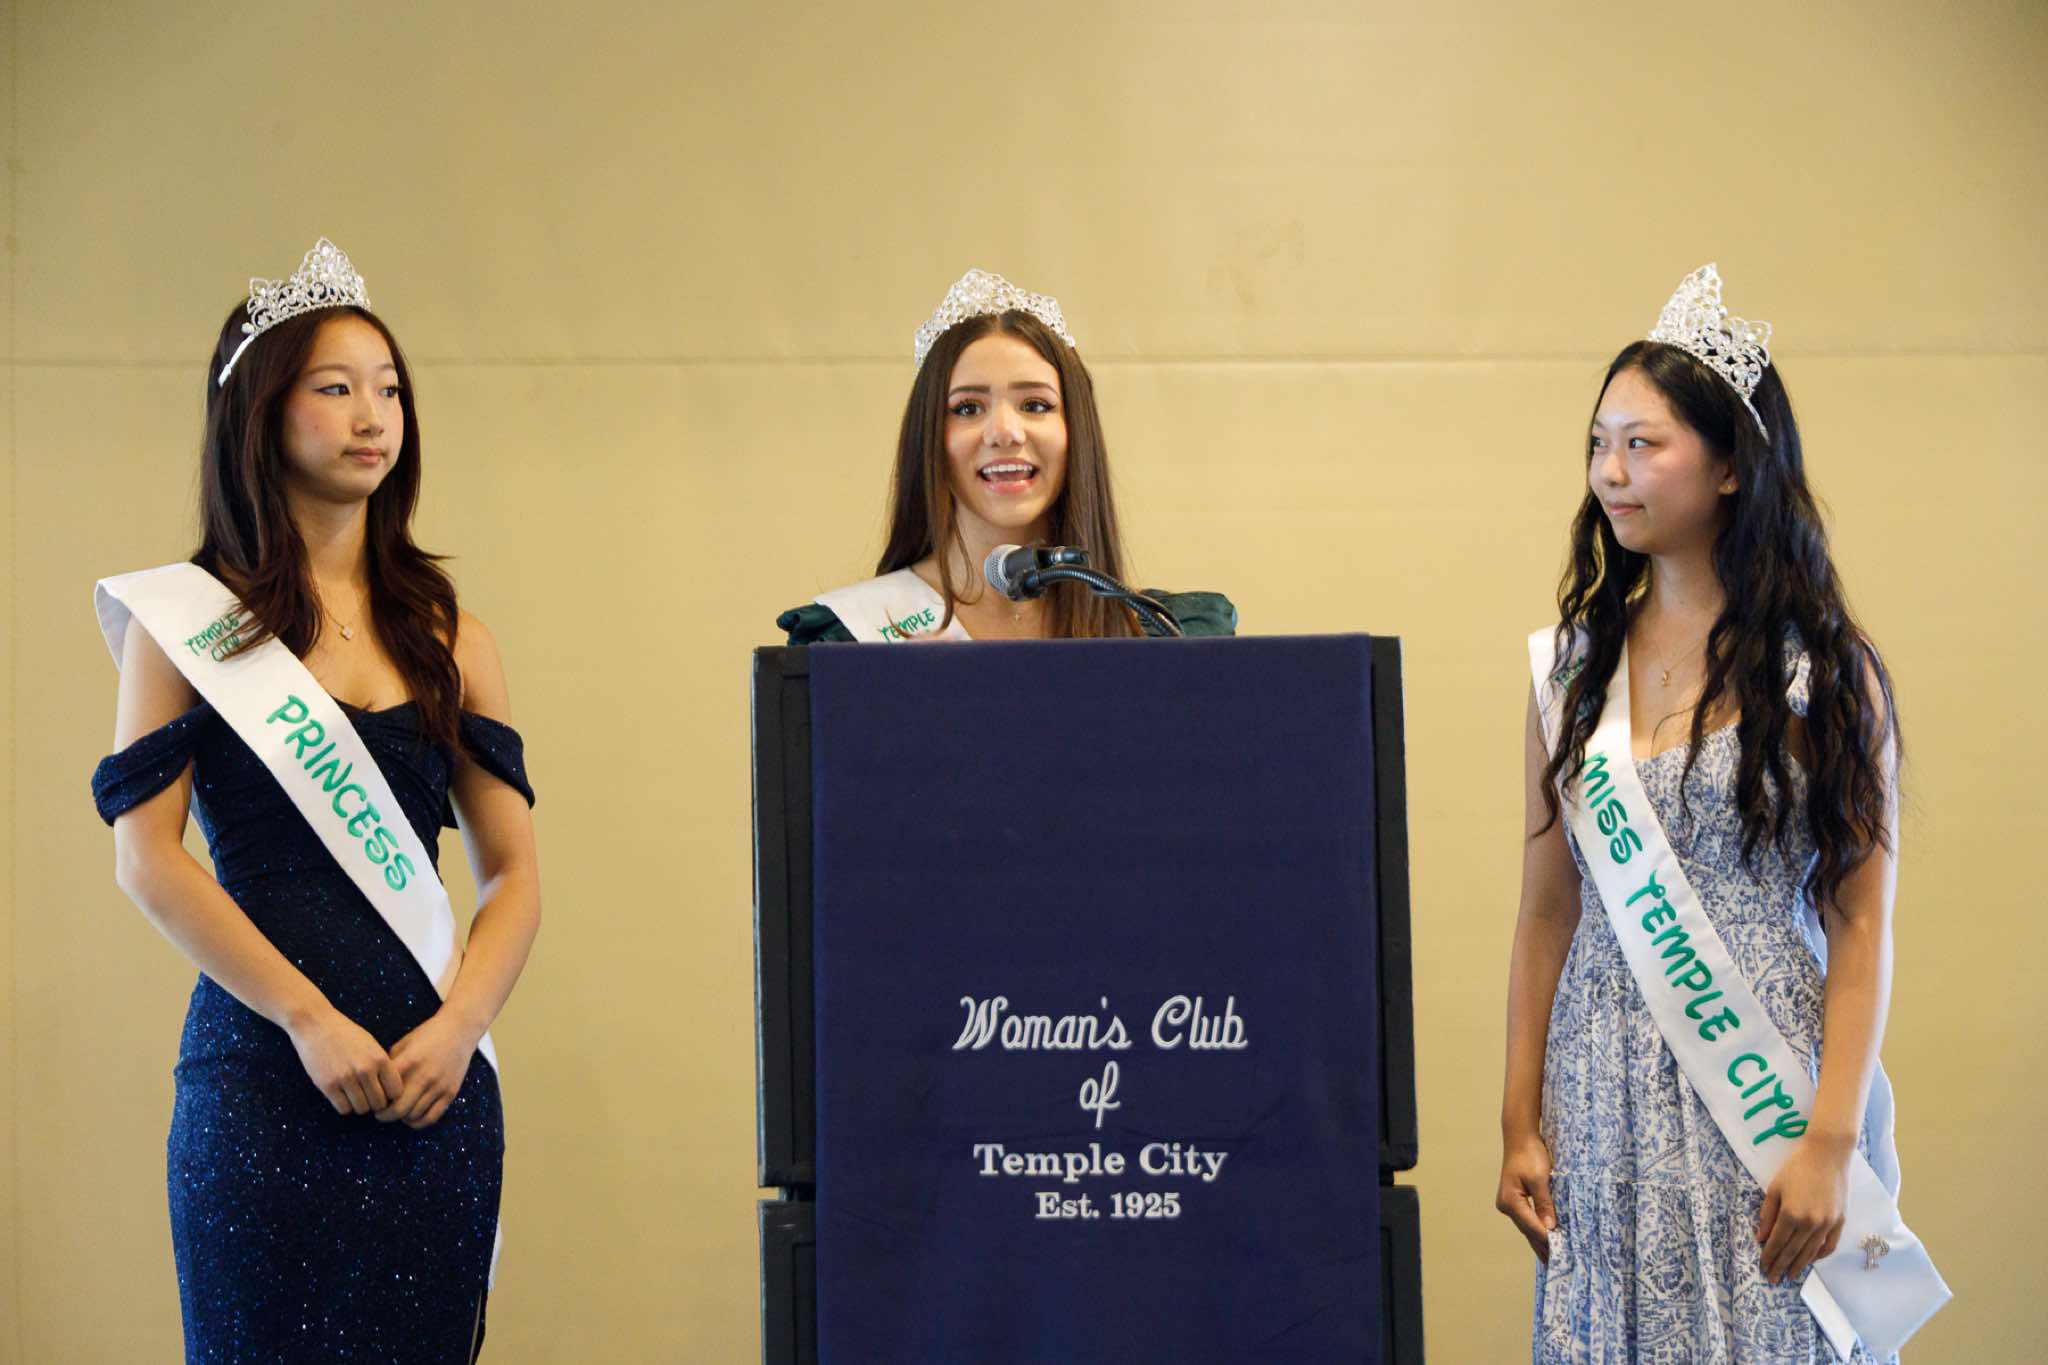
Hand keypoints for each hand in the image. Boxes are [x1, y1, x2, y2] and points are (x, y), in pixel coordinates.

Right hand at [287, 1006, 403, 1115]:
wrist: (315, 1024)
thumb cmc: (345, 1034)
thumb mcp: (371, 1045)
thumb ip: (382, 1065)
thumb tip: (391, 1092)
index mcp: (380, 1059)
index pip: (396, 1091)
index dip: (390, 1095)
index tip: (383, 1093)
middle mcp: (365, 1070)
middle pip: (379, 1103)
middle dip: (374, 1103)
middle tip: (367, 1096)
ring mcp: (346, 1078)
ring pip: (361, 1109)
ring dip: (359, 1105)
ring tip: (354, 1095)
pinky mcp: (328, 1085)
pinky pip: (343, 1109)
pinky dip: (344, 1106)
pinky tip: (342, 1096)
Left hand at [374, 1009, 481, 1128]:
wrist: (459, 1030)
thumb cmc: (427, 1035)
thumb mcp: (404, 1044)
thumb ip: (390, 1065)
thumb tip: (375, 1087)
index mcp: (409, 1062)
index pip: (384, 1090)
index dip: (375, 1099)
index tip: (372, 1099)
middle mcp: (424, 1076)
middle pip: (398, 1109)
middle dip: (384, 1115)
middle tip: (380, 1113)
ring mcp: (439, 1086)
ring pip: (414, 1115)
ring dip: (402, 1118)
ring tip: (398, 1111)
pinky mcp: (450, 1092)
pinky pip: (431, 1117)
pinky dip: (418, 1122)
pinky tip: (412, 1116)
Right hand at [1496, 1131, 1557, 1261]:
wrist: (1520, 1137)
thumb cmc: (1530, 1154)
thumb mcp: (1540, 1179)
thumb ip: (1545, 1204)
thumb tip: (1550, 1227)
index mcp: (1511, 1201)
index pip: (1533, 1227)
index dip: (1548, 1241)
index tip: (1563, 1255)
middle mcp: (1507, 1206)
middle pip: (1528, 1231)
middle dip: (1544, 1247)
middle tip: (1558, 1266)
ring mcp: (1509, 1204)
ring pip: (1528, 1227)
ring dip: (1541, 1241)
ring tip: (1553, 1259)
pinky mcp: (1515, 1200)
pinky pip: (1529, 1219)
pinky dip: (1538, 1230)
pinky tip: (1545, 1240)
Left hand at [1758, 1134, 1851, 1282]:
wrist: (1827, 1154)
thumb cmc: (1796, 1167)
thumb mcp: (1774, 1187)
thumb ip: (1767, 1215)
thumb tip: (1760, 1238)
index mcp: (1791, 1213)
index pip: (1777, 1243)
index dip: (1769, 1257)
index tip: (1763, 1267)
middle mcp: (1810, 1222)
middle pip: (1793, 1251)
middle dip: (1782, 1266)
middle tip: (1774, 1279)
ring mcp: (1827, 1223)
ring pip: (1811, 1252)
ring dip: (1800, 1265)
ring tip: (1791, 1275)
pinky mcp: (1840, 1221)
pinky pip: (1829, 1245)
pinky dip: (1819, 1255)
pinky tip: (1811, 1260)